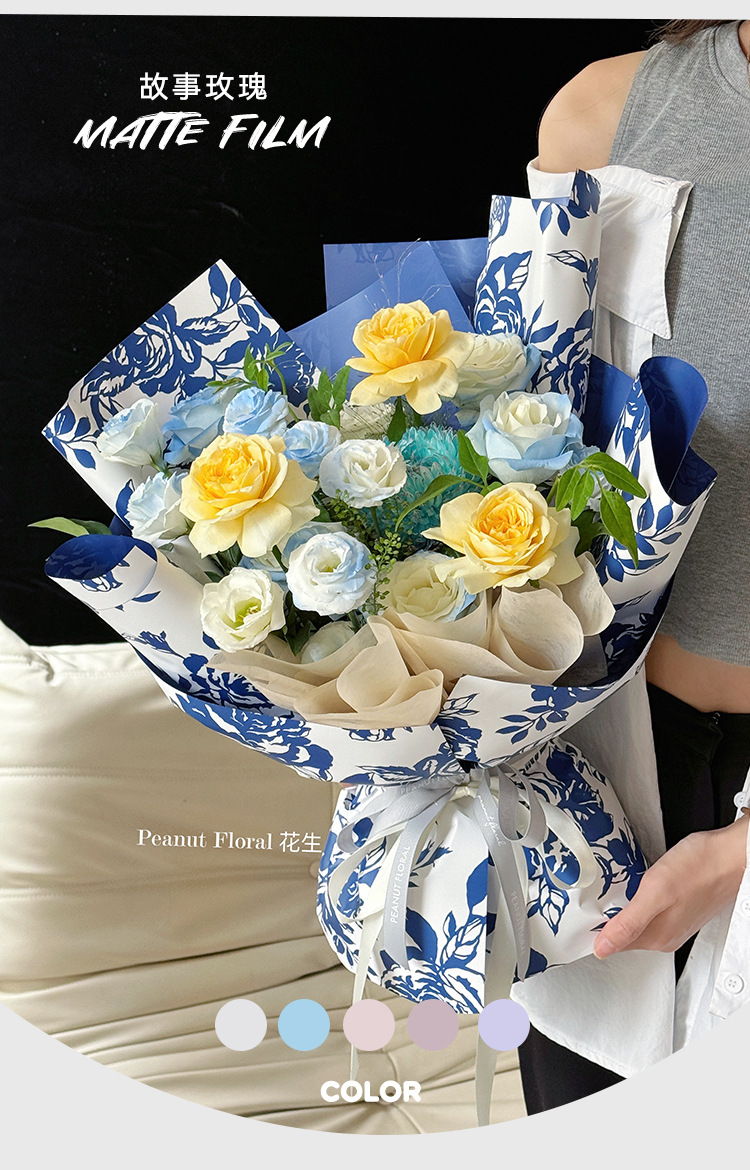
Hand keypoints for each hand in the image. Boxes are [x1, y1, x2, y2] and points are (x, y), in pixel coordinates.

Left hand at [593, 813, 748, 958]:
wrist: (733, 855)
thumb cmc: (700, 867)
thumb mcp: (655, 891)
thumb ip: (629, 922)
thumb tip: (602, 949)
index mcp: (657, 937)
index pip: (612, 941)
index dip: (593, 924)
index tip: (580, 909)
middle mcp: (665, 935)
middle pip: (622, 929)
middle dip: (607, 912)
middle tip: (594, 891)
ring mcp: (674, 922)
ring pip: (636, 918)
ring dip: (622, 903)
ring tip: (613, 884)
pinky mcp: (680, 908)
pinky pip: (649, 908)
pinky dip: (638, 897)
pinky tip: (638, 882)